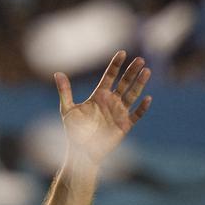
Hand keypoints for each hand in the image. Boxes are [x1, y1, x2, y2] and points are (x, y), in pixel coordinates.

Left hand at [55, 50, 151, 164]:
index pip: (109, 77)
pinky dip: (142, 108)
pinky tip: (147, 98)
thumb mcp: (67, 110)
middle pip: (124, 83)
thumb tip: (57, 73)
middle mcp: (111, 102)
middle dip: (131, 71)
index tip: (122, 52)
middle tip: (139, 59)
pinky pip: (136, 115)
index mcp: (99, 96)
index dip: (116, 65)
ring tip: (146, 71)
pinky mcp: (124, 125)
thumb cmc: (73, 131)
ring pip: (132, 95)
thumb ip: (64, 91)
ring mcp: (119, 112)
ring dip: (139, 84)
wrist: (81, 151)